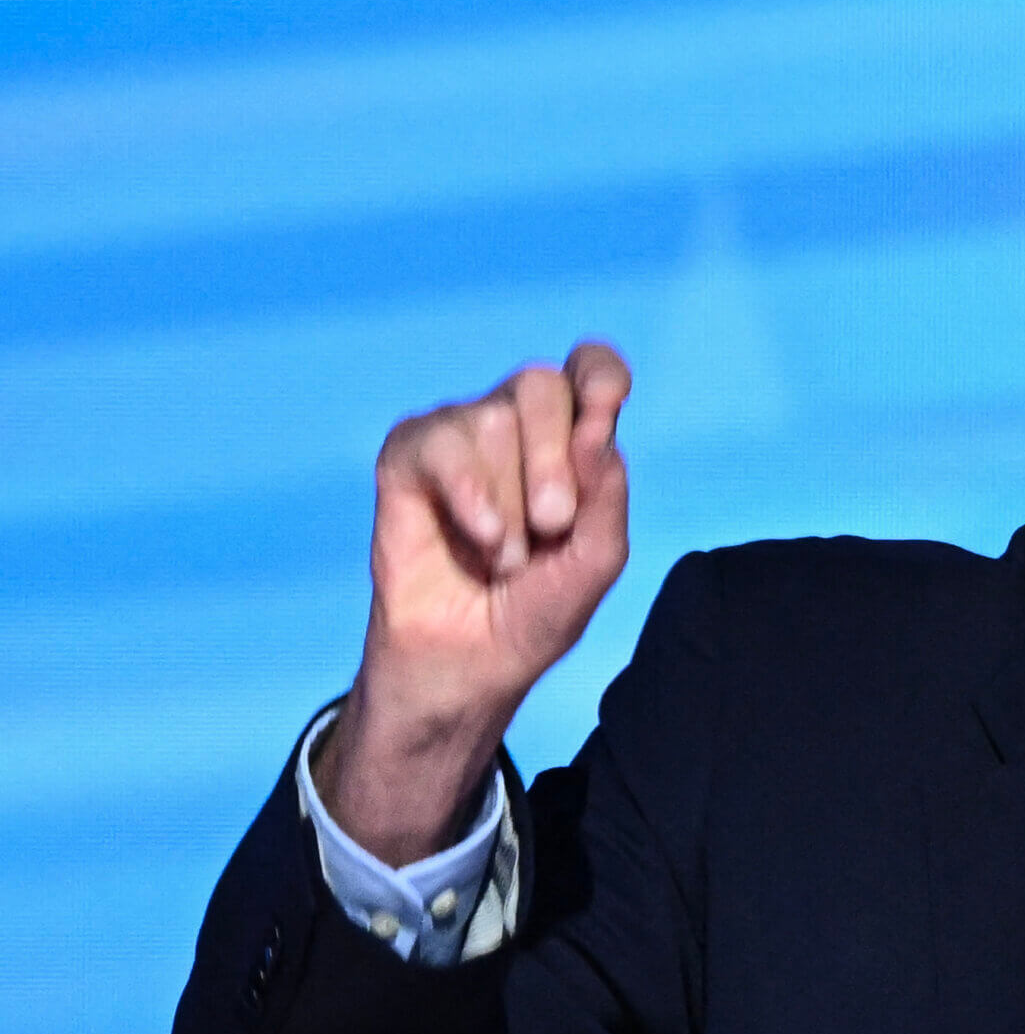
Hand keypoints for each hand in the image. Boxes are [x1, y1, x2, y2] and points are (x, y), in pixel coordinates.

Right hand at [315, 342, 631, 862]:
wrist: (470, 662)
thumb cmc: (537, 609)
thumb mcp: (595, 560)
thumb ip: (606, 495)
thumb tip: (599, 429)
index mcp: (573, 440)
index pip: (591, 370)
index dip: (599, 371)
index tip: (608, 401)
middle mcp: (516, 426)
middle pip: (541, 386)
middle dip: (554, 459)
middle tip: (554, 524)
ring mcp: (459, 437)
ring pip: (491, 417)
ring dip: (509, 502)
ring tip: (504, 554)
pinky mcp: (407, 459)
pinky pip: (437, 441)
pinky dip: (468, 493)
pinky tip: (480, 537)